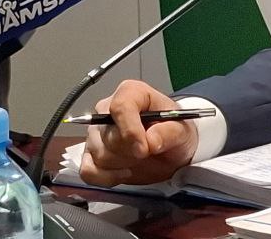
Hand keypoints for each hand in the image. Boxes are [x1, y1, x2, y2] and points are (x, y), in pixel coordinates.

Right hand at [80, 80, 199, 186]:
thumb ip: (168, 132)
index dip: (130, 129)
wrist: (170, 150)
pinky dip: (107, 177)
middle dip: (131, 150)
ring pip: (100, 154)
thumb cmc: (173, 132)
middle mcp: (107, 109)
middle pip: (108, 134)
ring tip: (140, 159)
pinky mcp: (90, 155)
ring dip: (124, 164)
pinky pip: (88, 171)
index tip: (145, 148)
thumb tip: (151, 141)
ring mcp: (95, 133)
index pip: (120, 106)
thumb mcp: (181, 130)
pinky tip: (124, 173)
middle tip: (148, 152)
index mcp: (131, 93)